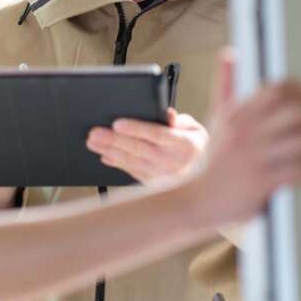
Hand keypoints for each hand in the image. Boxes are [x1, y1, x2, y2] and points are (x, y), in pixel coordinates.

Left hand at [86, 108, 208, 183]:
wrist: (208, 182)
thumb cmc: (198, 148)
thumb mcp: (198, 130)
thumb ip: (181, 121)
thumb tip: (167, 114)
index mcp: (185, 145)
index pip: (157, 135)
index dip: (136, 129)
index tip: (117, 123)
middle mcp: (173, 162)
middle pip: (139, 149)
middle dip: (114, 140)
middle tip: (94, 133)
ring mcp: (163, 176)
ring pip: (132, 162)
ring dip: (110, 152)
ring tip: (93, 142)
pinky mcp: (155, 185)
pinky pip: (133, 173)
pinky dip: (117, 164)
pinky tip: (104, 156)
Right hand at [189, 52, 300, 225]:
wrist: (198, 198)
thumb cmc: (213, 158)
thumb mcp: (217, 118)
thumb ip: (226, 84)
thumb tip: (229, 53)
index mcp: (236, 113)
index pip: (277, 91)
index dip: (298, 91)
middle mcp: (245, 132)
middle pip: (295, 115)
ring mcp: (254, 156)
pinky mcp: (263, 181)